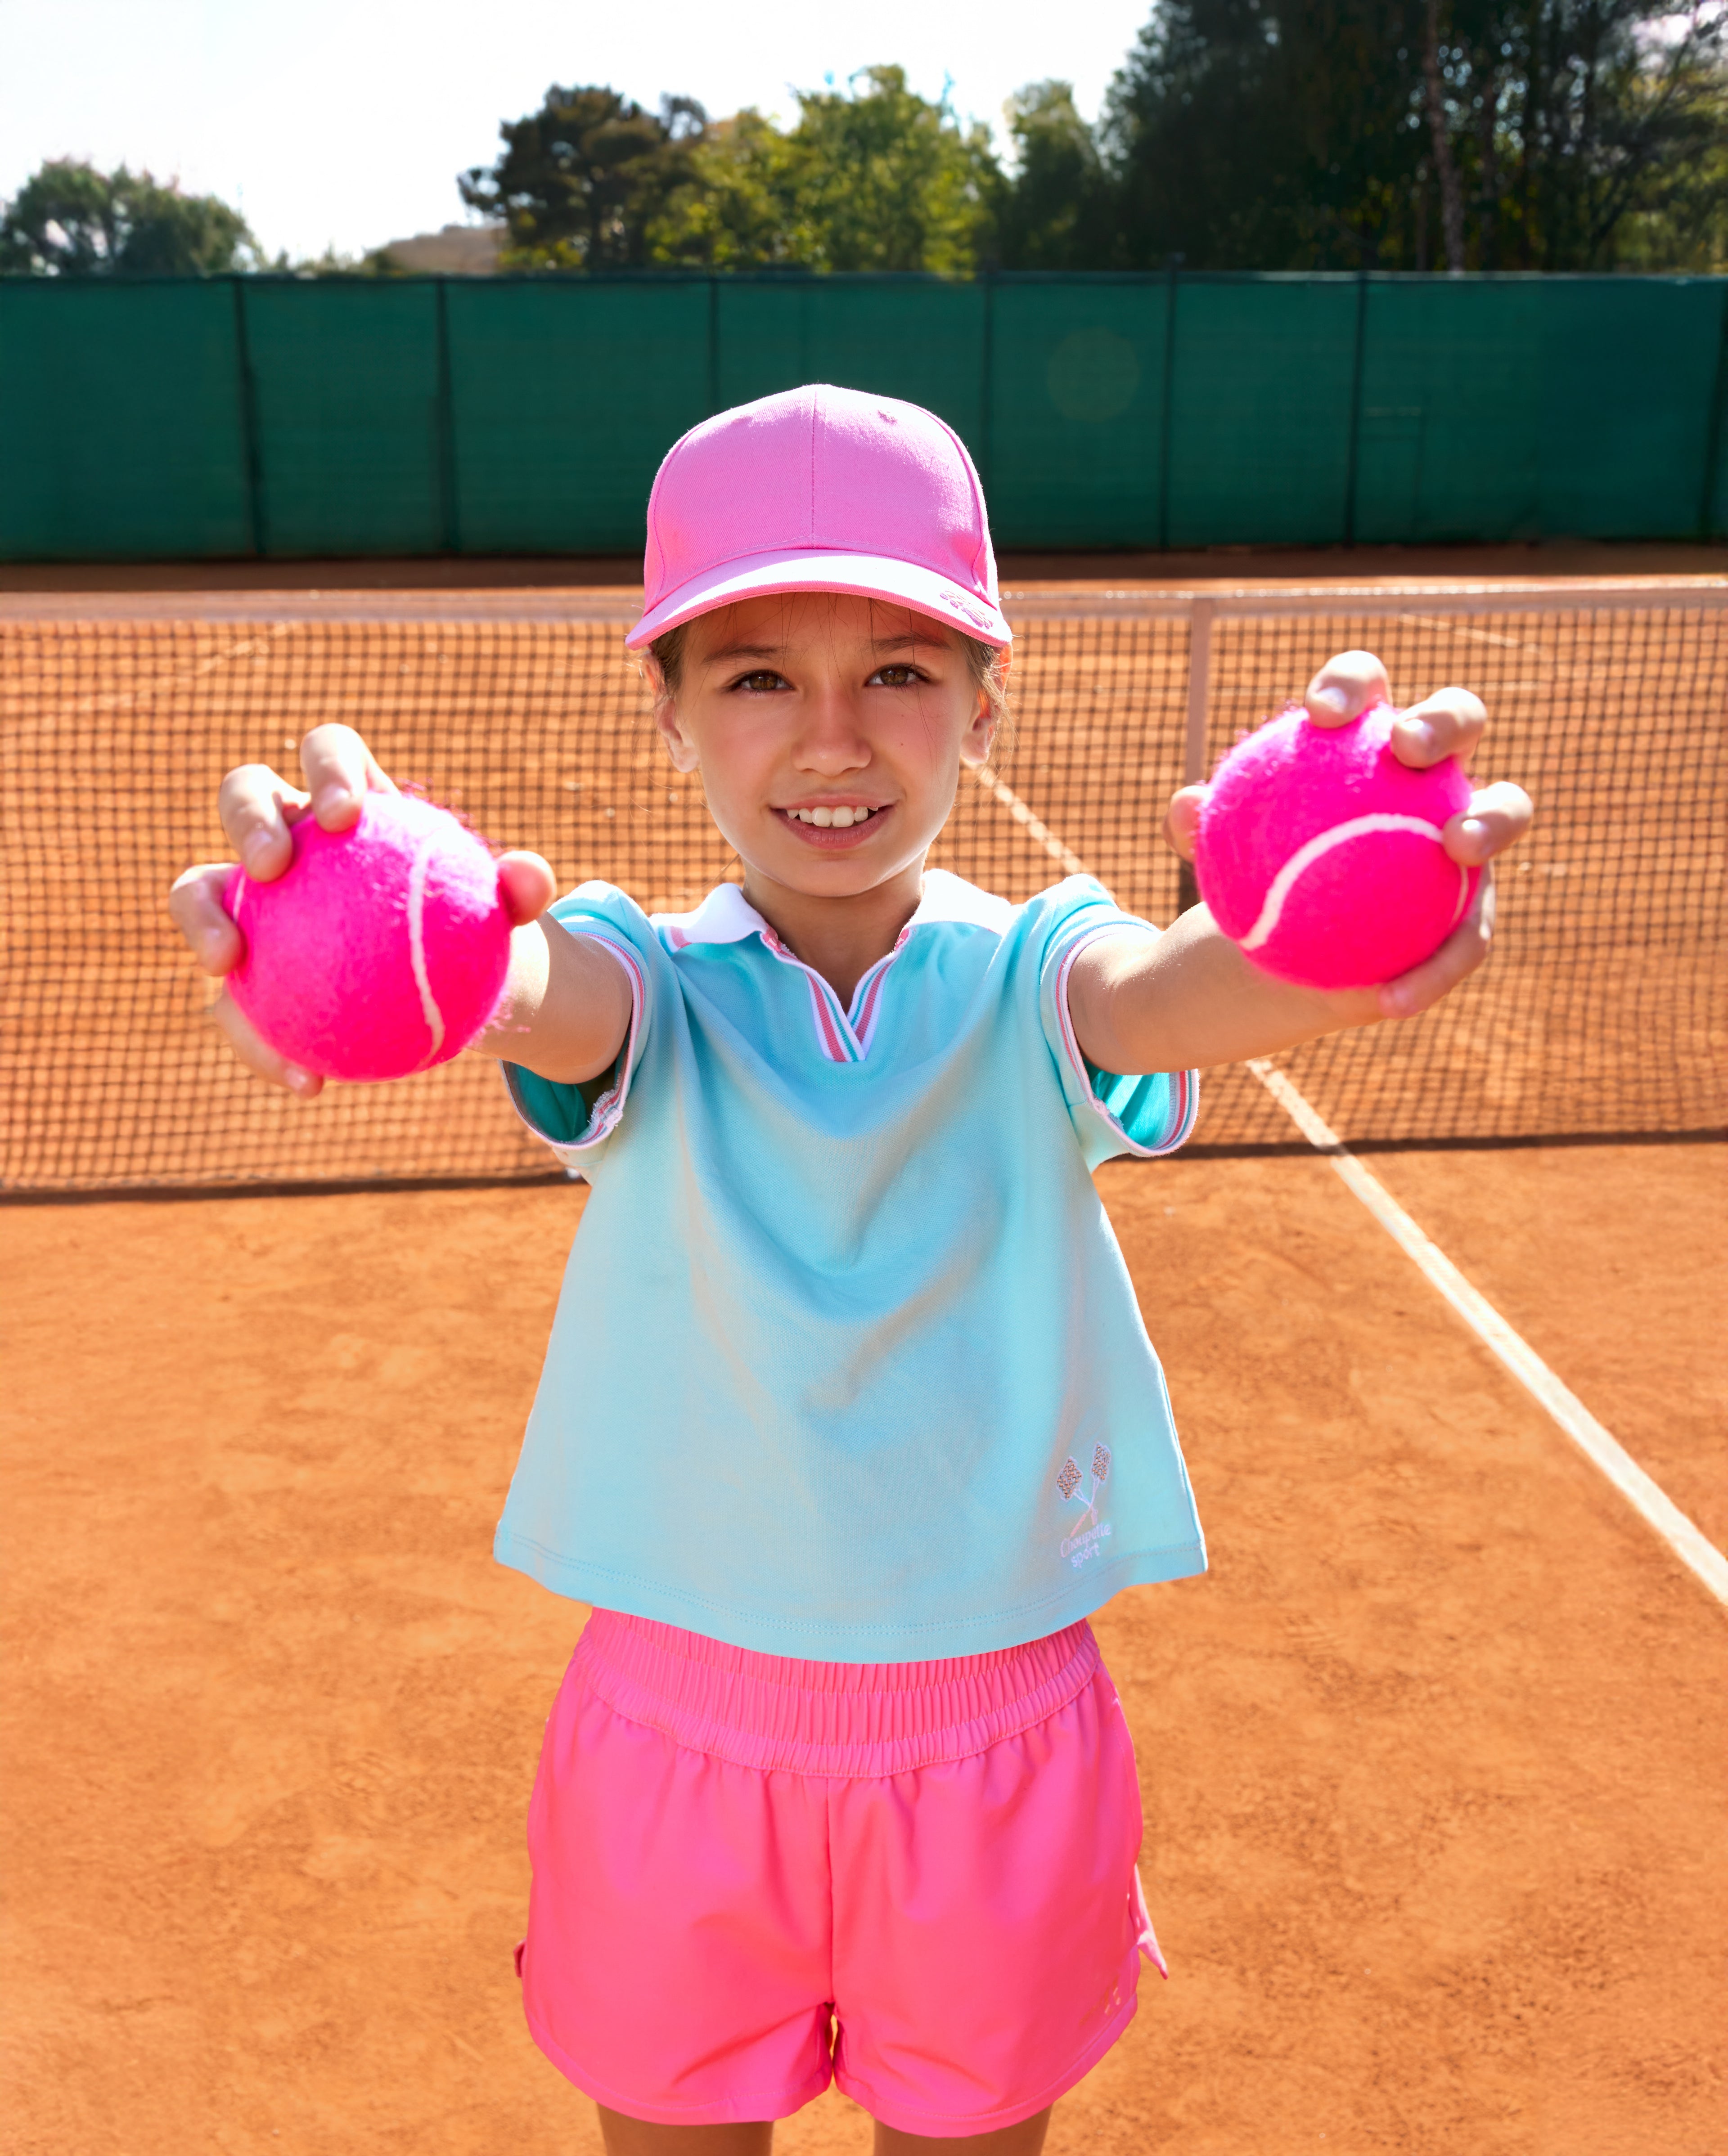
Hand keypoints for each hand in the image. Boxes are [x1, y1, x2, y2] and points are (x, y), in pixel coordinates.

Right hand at [166, 724, 555, 1095]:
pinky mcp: (241, 968)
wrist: (447, 980)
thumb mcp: (505, 910)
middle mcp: (288, 834)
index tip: (343, 816)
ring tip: (228, 964)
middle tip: (271, 867)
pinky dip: (262, 1043)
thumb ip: (521, 888)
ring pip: (199, 889)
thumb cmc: (471, 923)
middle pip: (244, 794)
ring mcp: (251, 898)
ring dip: (201, 920)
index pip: (329, 752)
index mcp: (348, 800)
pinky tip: (308, 1081)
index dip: (326, 767)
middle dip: (246, 819)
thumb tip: (531, 877)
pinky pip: (234, 1003)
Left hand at [1161, 647, 1532, 1021]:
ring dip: (1491, 820)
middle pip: (1458, 719)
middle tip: (1405, 747)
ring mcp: (1462, 838)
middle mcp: (1427, 776)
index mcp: (1362, 742)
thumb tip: (1187, 807)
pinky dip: (1434, 969)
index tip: (1318, 715)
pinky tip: (1391, 999)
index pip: (1363, 689)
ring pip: (1501, 812)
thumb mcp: (1210, 862)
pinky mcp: (1472, 910)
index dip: (1351, 682)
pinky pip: (1466, 938)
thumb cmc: (1246, 880)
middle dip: (1444, 717)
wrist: (1263, 959)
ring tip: (1459, 846)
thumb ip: (1201, 829)